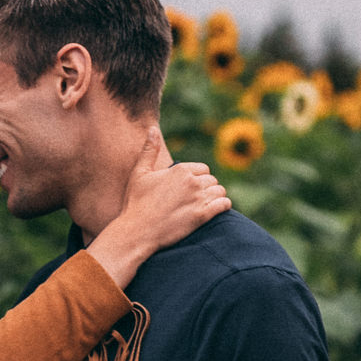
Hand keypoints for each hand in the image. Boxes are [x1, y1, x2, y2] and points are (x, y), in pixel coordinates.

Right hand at [88, 137, 230, 287]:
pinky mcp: (202, 216)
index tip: (189, 187)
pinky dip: (223, 205)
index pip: (202, 168)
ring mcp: (198, 199)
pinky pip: (224, 204)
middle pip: (211, 180)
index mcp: (180, 169)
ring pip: (220, 191)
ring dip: (215, 196)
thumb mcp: (140, 173)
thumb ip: (149, 150)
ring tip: (204, 204)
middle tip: (194, 199)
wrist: (137, 231)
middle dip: (205, 187)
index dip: (197, 177)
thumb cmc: (136, 202)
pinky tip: (215, 209)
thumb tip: (153, 129)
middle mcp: (192, 182)